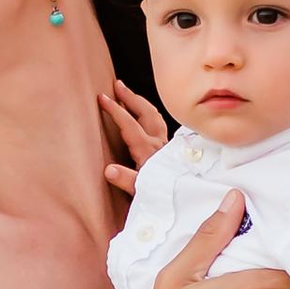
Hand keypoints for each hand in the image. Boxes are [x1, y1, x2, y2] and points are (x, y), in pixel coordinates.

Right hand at [98, 81, 168, 196]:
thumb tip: (109, 170)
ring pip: (155, 117)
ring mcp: (165, 147)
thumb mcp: (142, 192)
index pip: (129, 125)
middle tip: (117, 85)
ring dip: (141, 104)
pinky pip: (160, 127)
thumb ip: (127, 180)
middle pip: (146, 113)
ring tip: (129, 95)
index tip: (102, 98)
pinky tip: (146, 118)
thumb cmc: (163, 197)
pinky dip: (150, 117)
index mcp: (148, 152)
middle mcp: (158, 145)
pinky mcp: (170, 151)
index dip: (115, 110)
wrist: (187, 203)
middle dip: (131, 97)